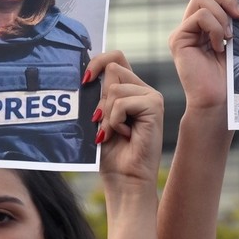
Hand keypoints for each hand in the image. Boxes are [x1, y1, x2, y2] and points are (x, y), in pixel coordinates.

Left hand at [85, 51, 163, 189]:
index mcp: (131, 90)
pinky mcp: (154, 107)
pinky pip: (121, 103)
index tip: (85, 80)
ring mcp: (151, 97)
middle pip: (114, 70)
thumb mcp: (99, 119)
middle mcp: (143, 90)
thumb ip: (98, 96)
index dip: (98, 62)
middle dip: (100, 99)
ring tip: (114, 133)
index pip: (116, 59)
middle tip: (103, 123)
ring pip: (114, 89)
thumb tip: (88, 75)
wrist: (125, 180)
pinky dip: (115, 121)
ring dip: (107, 115)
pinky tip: (124, 135)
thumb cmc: (111, 154)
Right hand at [168, 0, 238, 109]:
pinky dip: (213, 28)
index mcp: (207, 25)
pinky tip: (217, 46)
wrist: (217, 100)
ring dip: (221, 17)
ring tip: (226, 40)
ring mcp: (182, 31)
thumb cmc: (228, 76)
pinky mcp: (178, 38)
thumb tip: (238, 2)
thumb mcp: (235, 40)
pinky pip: (199, 16)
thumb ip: (232, 19)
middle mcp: (191, 25)